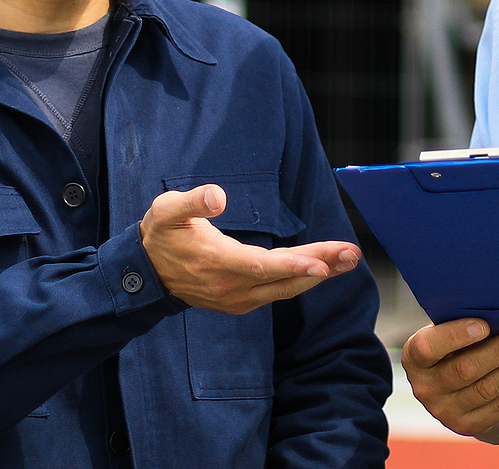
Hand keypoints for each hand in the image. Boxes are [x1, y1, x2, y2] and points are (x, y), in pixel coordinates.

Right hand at [140, 184, 359, 314]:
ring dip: (318, 275)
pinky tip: (322, 270)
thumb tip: (218, 196)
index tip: (323, 262)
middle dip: (321, 266)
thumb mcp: (168, 211)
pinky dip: (301, 281)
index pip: (262, 266)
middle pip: (283, 279)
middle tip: (352, 255)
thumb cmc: (161, 237)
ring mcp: (237, 298)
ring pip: (284, 289)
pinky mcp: (240, 302)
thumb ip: (193, 202)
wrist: (146, 275)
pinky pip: (276, 293)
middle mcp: (231, 286)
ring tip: (347, 260)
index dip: (294, 264)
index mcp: (217, 262)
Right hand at [401, 318, 498, 439]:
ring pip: (488, 389)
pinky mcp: (467, 425)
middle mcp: (425, 388)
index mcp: (414, 357)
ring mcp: (445, 411)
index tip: (484, 324)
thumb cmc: (452, 345)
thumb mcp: (445, 330)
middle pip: (466, 369)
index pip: (429, 347)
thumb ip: (461, 321)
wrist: (450, 383)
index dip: (456, 336)